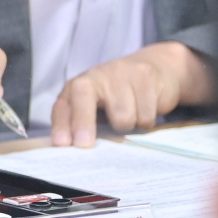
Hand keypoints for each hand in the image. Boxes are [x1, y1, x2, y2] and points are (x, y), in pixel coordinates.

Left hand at [51, 41, 215, 147]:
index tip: (63, 143)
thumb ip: (84, 124)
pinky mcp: (144, 75)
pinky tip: (145, 111)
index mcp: (78, 87)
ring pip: (123, 116)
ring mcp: (120, 73)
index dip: (62, 125)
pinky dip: (146, 121)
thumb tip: (76, 149)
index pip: (63, 105)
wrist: (156, 68)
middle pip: (84, 99)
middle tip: (86, 143)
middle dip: (83, 123)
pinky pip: (146, 115)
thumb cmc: (119, 96)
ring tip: (132, 119)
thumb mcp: (97, 107)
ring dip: (129, 127)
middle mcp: (96, 76)